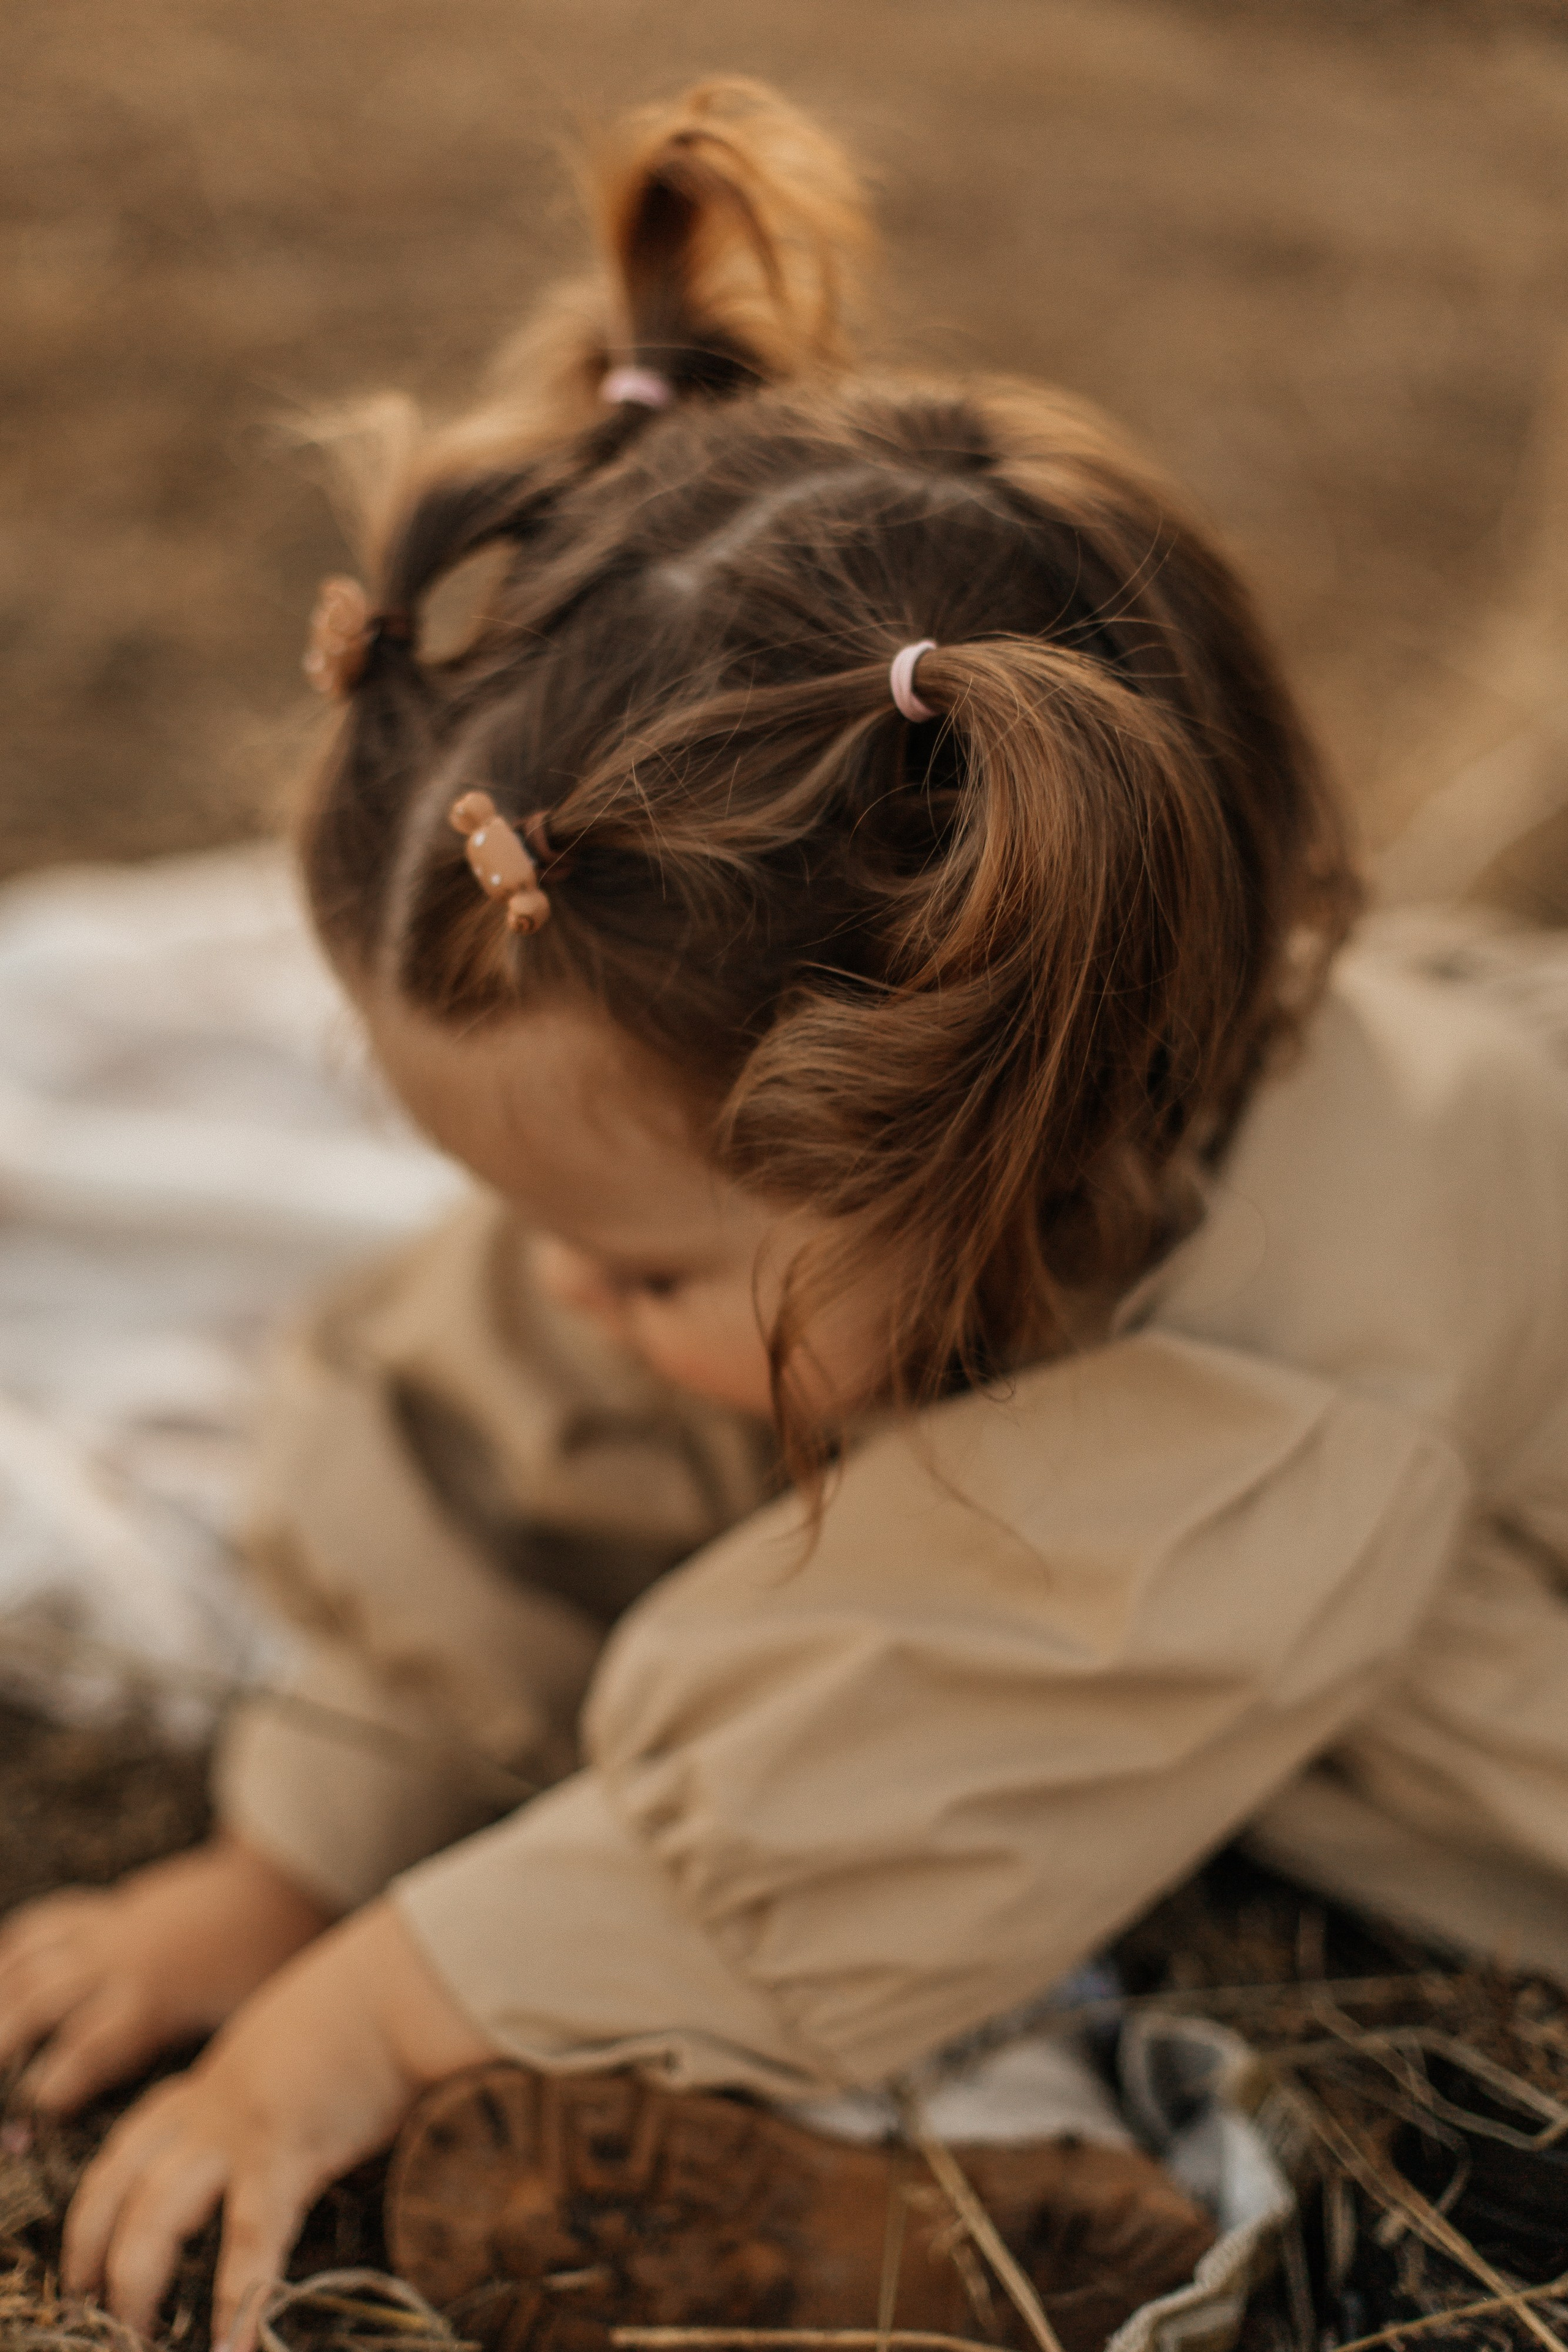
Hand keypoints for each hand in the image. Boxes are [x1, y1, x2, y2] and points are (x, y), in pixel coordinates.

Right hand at [0, 1837, 330, 2114]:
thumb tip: (187, 2117)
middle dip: (5, 2036)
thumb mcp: (238, 2019)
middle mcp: (117, 1963)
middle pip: (42, 1999)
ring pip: (32, 1960)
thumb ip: (204, 2067)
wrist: (273, 1883)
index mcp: (153, 1997)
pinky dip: (14, 1945)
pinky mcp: (107, 1909)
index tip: (39, 2101)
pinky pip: (46, 1921)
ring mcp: (106, 1932)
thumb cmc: (262, 1960)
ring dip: (0, 1995)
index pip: (95, 2043)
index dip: (63, 2075)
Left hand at [61, 1899, 491, 2348]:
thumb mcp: (294, 2043)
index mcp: (209, 2083)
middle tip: (90, 2298)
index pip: (129, 2147)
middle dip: (93, 2250)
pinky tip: (236, 2342)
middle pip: (119, 2186)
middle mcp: (208, 2110)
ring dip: (138, 2281)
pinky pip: (249, 2239)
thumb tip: (287, 2116)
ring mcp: (239, 2135)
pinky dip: (239, 2297)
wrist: (395, 1983)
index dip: (98, 2202)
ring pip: (155, 2218)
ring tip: (136, 2332)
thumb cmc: (361, 2006)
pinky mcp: (286, 2155)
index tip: (87, 2246)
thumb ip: (272, 2084)